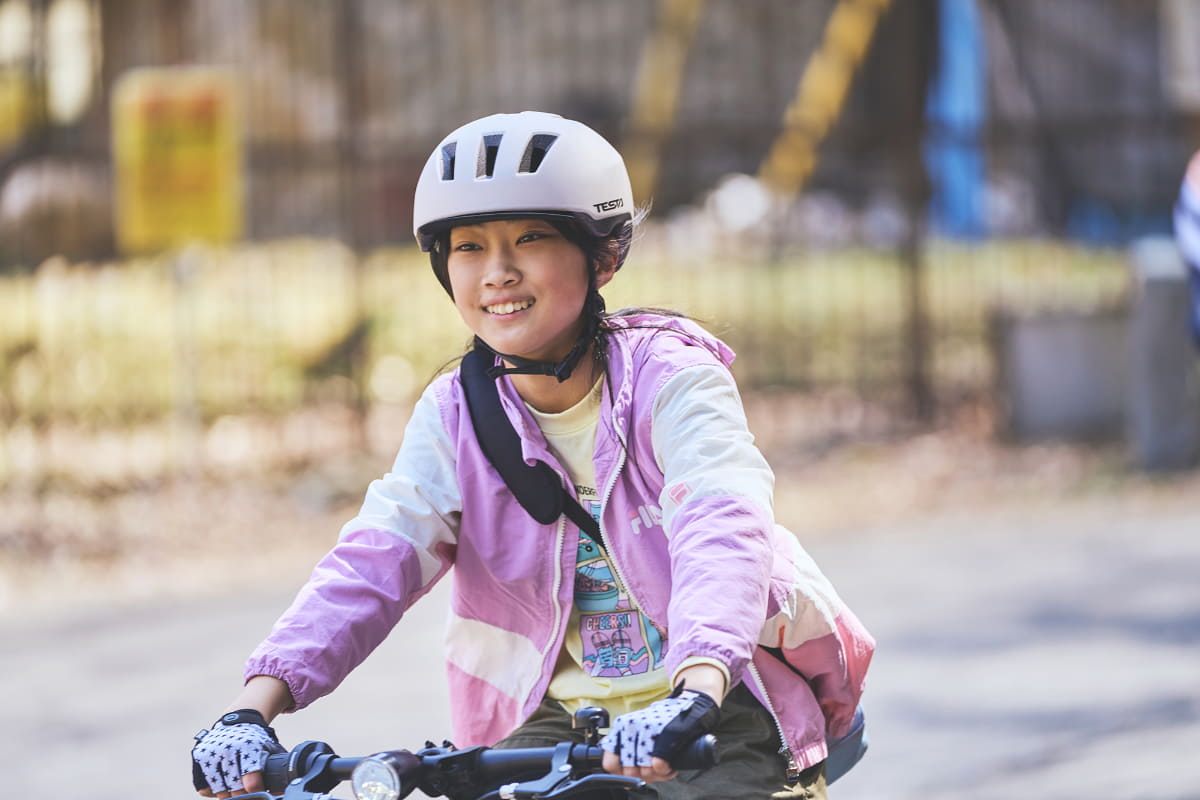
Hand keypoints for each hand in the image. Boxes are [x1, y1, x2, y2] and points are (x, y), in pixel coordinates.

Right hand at [192, 715, 284, 797]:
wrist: (235, 721)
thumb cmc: (254, 740)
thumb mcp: (268, 749)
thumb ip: (277, 767)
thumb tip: (282, 792)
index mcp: (249, 747)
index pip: (251, 781)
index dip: (256, 791)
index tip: (259, 793)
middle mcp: (228, 749)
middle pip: (234, 789)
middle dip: (243, 796)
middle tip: (248, 795)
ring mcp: (212, 753)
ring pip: (219, 790)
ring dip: (228, 795)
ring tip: (236, 791)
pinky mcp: (200, 757)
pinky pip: (204, 787)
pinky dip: (214, 791)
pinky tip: (223, 785)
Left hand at [599, 687, 719, 782]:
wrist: (688, 705)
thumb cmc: (662, 721)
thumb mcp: (637, 730)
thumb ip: (625, 747)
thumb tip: (618, 771)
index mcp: (621, 727)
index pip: (611, 763)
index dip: (622, 774)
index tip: (634, 774)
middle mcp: (631, 727)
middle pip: (630, 771)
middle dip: (643, 776)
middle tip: (654, 772)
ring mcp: (649, 729)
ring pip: (645, 771)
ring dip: (657, 775)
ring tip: (664, 768)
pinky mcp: (666, 734)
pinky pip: (659, 765)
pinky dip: (666, 771)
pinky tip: (670, 767)